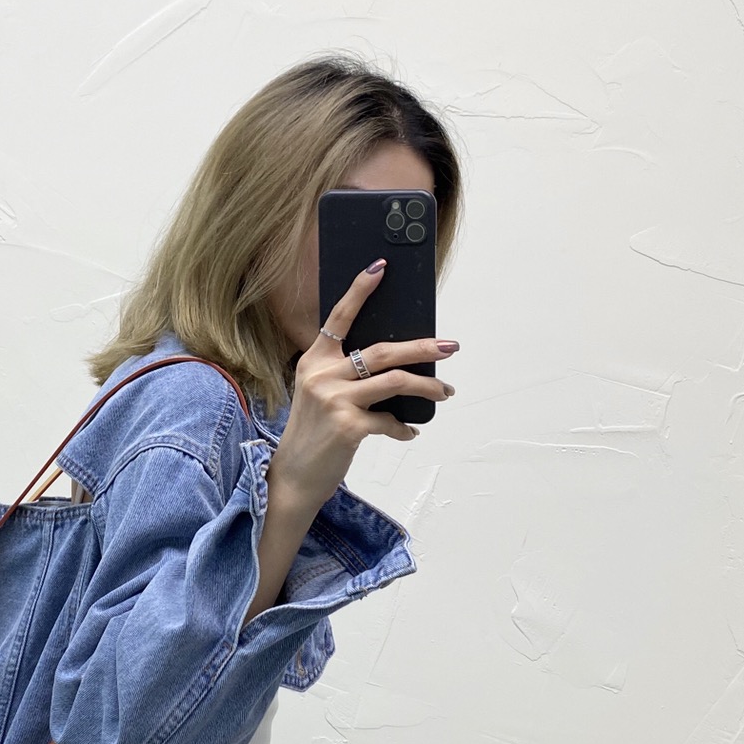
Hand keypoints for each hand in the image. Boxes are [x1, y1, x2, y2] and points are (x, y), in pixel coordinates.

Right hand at [269, 261, 457, 516]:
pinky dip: (404, 428)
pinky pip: (390, 421)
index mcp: (313, 361)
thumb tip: (397, 365)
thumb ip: (346, 375)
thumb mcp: (320, 394)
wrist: (294, 476)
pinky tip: (408, 432)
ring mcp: (334, 400)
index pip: (338, 317)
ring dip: (427, 386)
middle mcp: (321, 375)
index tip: (380, 267)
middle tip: (449, 346)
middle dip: (421, 346)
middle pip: (381, 350)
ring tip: (445, 391)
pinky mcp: (348, 426)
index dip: (359, 290)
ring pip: (394, 381)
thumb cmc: (313, 433)